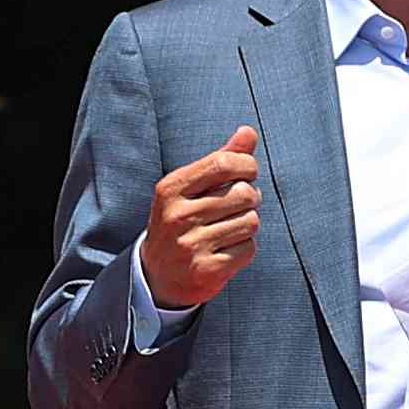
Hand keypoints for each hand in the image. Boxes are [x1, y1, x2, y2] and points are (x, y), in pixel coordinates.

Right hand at [138, 124, 260, 308]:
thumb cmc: (181, 222)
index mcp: (171, 189)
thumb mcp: (191, 188)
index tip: (247, 172)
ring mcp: (191, 245)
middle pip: (244, 193)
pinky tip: (227, 248)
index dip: (246, 165)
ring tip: (230, 227)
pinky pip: (249, 248)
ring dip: (248, 223)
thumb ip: (220, 159)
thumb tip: (248, 131)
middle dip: (250, 197)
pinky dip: (245, 247)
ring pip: (251, 221)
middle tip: (238, 205)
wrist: (157, 277)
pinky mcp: (207, 270)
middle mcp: (178, 216)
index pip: (222, 163)